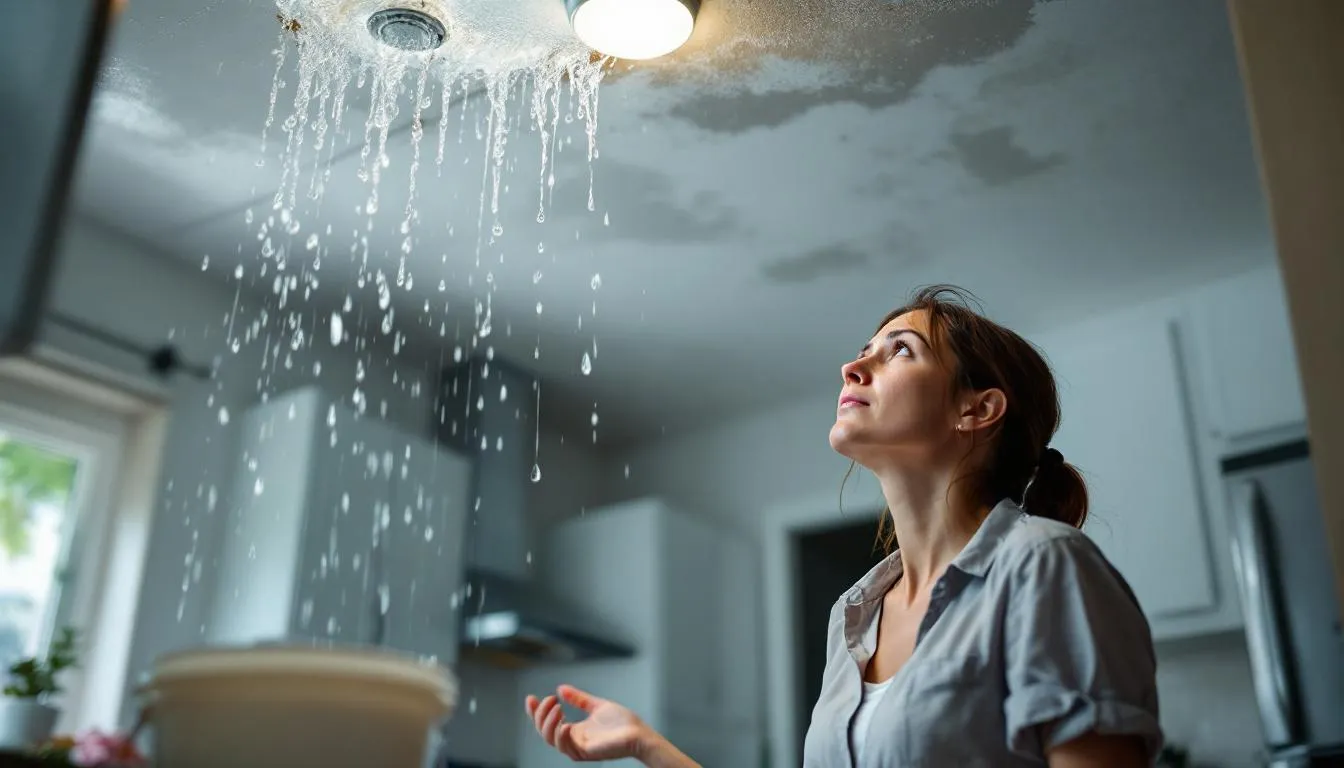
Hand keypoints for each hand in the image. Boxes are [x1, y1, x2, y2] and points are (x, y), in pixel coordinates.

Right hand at [524, 685, 649, 761]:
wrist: (639, 734)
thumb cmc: (622, 723)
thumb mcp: (596, 705)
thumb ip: (579, 699)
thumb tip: (561, 688)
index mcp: (574, 731)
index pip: (546, 724)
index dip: (535, 712)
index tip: (530, 698)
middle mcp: (573, 741)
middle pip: (544, 732)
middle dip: (540, 715)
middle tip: (548, 699)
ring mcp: (578, 748)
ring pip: (550, 740)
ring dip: (549, 722)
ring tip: (556, 707)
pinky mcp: (585, 753)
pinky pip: (565, 747)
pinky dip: (561, 735)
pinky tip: (565, 723)